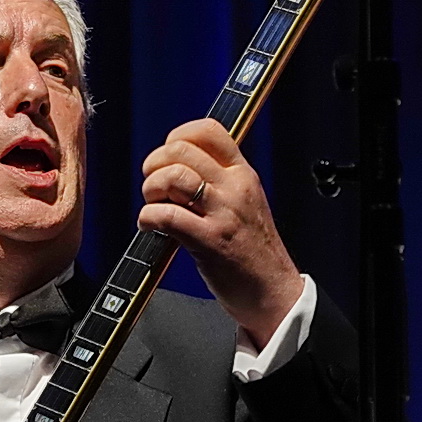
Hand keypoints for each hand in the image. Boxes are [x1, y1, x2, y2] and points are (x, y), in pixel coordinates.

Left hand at [139, 118, 303, 348]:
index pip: (208, 131)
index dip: (176, 137)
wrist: (272, 291)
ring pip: (172, 177)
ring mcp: (223, 213)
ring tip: (153, 206)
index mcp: (243, 174)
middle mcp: (234, 187)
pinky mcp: (209, 240)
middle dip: (154, 165)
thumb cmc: (252, 252)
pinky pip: (167, 215)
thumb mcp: (244, 203)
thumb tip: (177, 167)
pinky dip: (148, 218)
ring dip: (150, 190)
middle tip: (154, 188)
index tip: (166, 158)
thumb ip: (218, 182)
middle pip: (180, 150)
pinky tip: (150, 226)